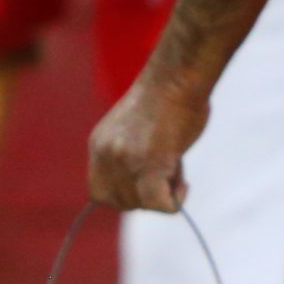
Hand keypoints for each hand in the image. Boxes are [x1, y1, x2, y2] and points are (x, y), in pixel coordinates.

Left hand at [87, 77, 207, 212]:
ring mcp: (125, 161)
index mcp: (99, 144)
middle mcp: (106, 154)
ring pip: (139, 204)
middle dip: (143, 198)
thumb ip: (130, 156)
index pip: (99, 191)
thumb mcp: (133, 130)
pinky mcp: (149, 166)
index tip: (146, 181)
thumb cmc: (166, 96)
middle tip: (164, 174)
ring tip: (175, 166)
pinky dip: (175, 200)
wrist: (177, 78)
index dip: (124, 194)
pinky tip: (184, 182)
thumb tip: (146, 186)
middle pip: (117, 202)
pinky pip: (160, 205)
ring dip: (162, 195)